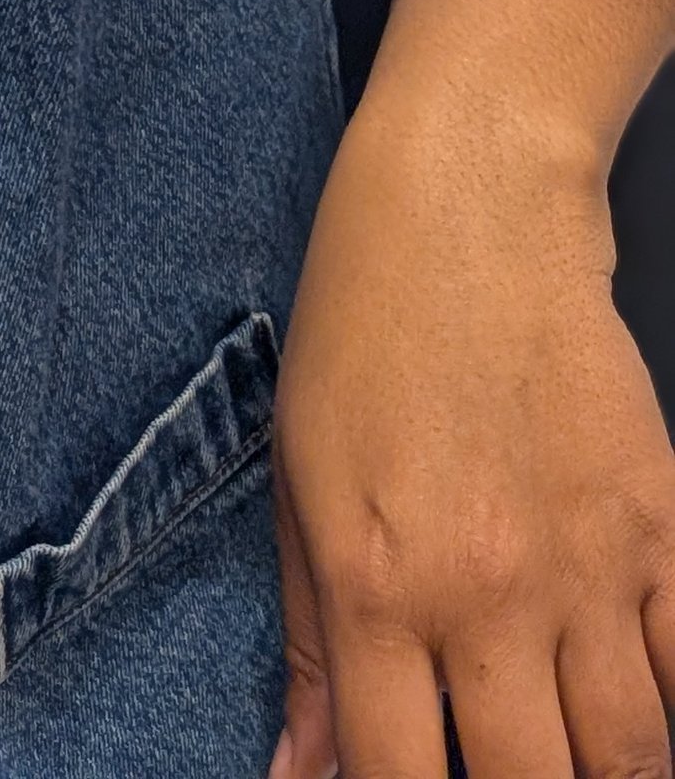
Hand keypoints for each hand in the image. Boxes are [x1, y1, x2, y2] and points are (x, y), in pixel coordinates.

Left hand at [273, 93, 674, 775]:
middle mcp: (488, 593)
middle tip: (493, 771)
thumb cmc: (364, 329)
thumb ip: (308, 642)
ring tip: (563, 758)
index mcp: (377, 584)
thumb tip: (301, 771)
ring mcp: (588, 568)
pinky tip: (638, 714)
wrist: (469, 211)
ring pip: (629, 759)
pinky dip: (670, 711)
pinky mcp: (661, 527)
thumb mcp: (297, 480)